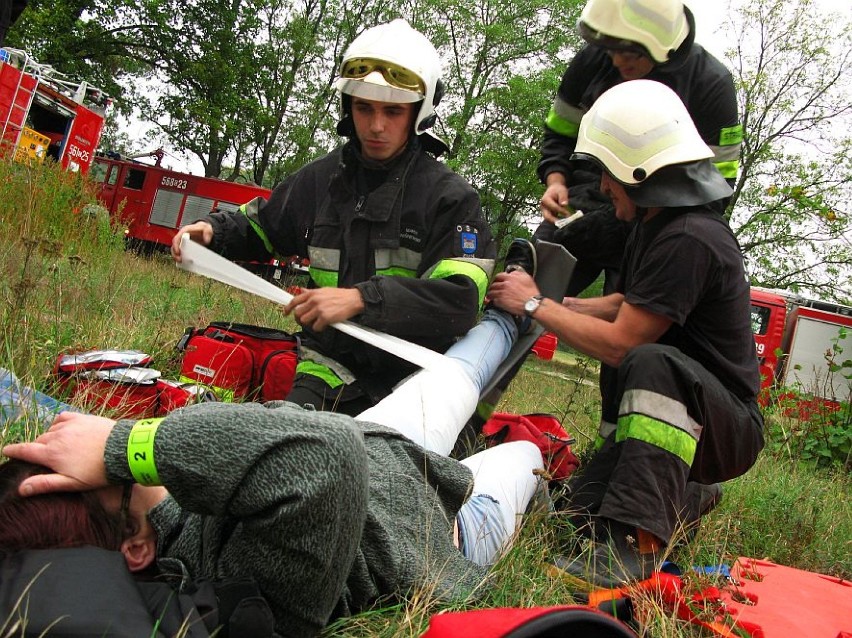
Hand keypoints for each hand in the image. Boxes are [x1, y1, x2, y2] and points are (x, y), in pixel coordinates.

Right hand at [2, 412, 116, 495]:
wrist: (124, 450)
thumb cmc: (100, 471)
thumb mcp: (72, 483)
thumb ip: (46, 484)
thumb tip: (22, 488)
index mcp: (52, 453)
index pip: (25, 450)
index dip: (14, 451)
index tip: (7, 450)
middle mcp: (57, 436)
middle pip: (39, 441)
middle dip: (37, 448)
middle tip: (44, 458)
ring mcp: (70, 425)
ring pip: (51, 429)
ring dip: (50, 437)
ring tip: (57, 446)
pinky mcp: (83, 417)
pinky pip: (63, 417)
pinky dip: (59, 423)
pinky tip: (63, 428)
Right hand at [171, 221, 213, 261]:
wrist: (204, 231)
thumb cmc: (203, 229)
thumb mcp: (207, 228)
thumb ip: (207, 232)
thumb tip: (206, 240)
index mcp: (185, 231)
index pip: (176, 238)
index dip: (175, 245)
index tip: (178, 252)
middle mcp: (182, 237)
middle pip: (174, 245)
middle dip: (175, 253)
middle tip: (179, 260)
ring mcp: (182, 242)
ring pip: (175, 250)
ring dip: (176, 256)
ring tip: (181, 262)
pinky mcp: (184, 246)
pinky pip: (180, 252)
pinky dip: (181, 257)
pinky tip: (184, 262)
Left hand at [283, 287, 364, 331]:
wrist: (353, 299)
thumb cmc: (340, 296)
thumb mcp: (324, 290)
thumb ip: (311, 292)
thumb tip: (301, 291)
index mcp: (312, 293)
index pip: (294, 300)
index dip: (288, 308)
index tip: (286, 313)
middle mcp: (314, 300)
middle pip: (298, 313)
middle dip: (299, 319)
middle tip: (305, 321)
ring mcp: (319, 309)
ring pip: (305, 321)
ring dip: (310, 324)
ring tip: (317, 322)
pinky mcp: (325, 318)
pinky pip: (315, 327)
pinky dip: (319, 328)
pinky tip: (325, 324)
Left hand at [486, 271, 540, 315]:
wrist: (532, 304)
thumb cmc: (531, 292)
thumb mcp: (527, 278)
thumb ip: (517, 273)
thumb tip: (512, 273)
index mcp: (510, 278)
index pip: (498, 276)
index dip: (497, 279)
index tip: (497, 282)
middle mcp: (504, 285)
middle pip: (493, 285)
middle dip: (493, 287)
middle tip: (493, 290)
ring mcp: (501, 293)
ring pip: (491, 293)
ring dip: (491, 295)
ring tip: (491, 297)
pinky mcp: (500, 302)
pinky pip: (493, 301)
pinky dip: (494, 301)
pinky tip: (496, 302)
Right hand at [540, 182, 570, 224]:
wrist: (554, 189)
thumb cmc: (558, 190)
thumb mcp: (562, 191)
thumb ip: (563, 197)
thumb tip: (564, 204)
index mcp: (545, 200)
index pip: (554, 207)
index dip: (562, 211)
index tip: (569, 214)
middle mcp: (543, 207)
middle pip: (547, 216)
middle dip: (556, 221)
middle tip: (564, 224)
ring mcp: (544, 211)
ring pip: (549, 219)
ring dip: (557, 222)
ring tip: (565, 224)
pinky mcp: (547, 214)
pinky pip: (552, 219)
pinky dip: (558, 221)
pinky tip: (564, 222)